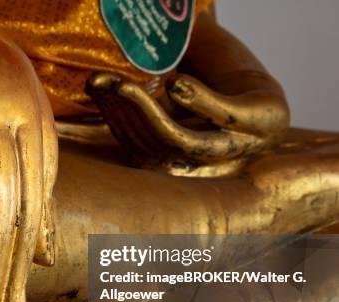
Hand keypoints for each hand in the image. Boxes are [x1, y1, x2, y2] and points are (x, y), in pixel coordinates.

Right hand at [86, 70, 288, 172]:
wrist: (262, 106)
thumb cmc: (206, 111)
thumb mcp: (168, 112)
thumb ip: (133, 107)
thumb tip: (92, 86)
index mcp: (171, 166)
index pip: (133, 146)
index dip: (111, 116)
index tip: (94, 85)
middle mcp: (199, 167)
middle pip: (152, 143)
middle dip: (124, 113)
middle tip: (104, 81)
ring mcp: (229, 148)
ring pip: (180, 139)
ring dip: (149, 111)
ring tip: (125, 84)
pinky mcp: (256, 123)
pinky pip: (222, 114)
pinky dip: (198, 100)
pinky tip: (174, 82)